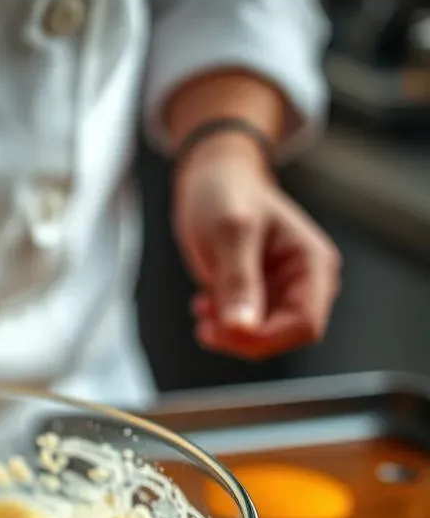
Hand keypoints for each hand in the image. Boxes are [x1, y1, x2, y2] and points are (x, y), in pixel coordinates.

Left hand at [173, 132, 340, 360]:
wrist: (212, 180)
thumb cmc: (226, 194)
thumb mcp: (230, 233)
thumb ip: (238, 281)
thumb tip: (243, 328)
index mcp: (313, 263)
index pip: (305, 324)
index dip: (264, 337)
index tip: (223, 330)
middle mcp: (305, 281)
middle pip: (284, 336)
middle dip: (243, 337)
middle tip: (205, 322)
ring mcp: (283, 290)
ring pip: (262, 337)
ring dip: (229, 332)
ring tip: (204, 305)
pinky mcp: (261, 296)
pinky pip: (247, 328)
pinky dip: (222, 325)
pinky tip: (204, 303)